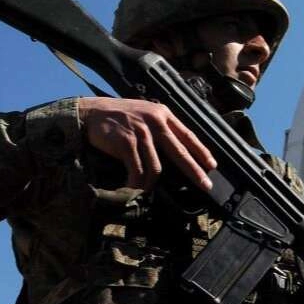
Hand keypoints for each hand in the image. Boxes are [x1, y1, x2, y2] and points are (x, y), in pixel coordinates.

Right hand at [77, 97, 215, 191]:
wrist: (91, 112)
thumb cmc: (119, 116)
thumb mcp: (145, 114)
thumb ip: (160, 127)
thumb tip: (176, 149)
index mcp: (163, 114)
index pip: (188, 135)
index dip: (201, 151)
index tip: (211, 165)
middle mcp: (155, 122)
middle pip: (179, 152)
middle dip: (194, 171)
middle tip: (205, 185)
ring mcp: (141, 132)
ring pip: (156, 166)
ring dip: (152, 183)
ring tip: (147, 190)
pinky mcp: (127, 143)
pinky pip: (137, 169)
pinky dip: (137, 182)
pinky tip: (134, 187)